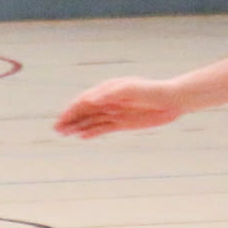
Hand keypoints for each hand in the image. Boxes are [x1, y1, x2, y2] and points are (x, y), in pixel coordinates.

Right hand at [55, 77, 185, 137]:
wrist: (171, 101)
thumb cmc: (151, 91)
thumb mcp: (130, 90)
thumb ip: (109, 94)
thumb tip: (89, 100)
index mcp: (107, 90)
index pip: (84, 101)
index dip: (72, 110)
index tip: (62, 119)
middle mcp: (108, 101)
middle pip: (84, 111)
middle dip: (70, 119)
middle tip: (56, 129)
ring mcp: (114, 112)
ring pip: (91, 120)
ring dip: (77, 126)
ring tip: (63, 133)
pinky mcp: (122, 123)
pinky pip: (103, 128)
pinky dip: (92, 132)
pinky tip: (82, 137)